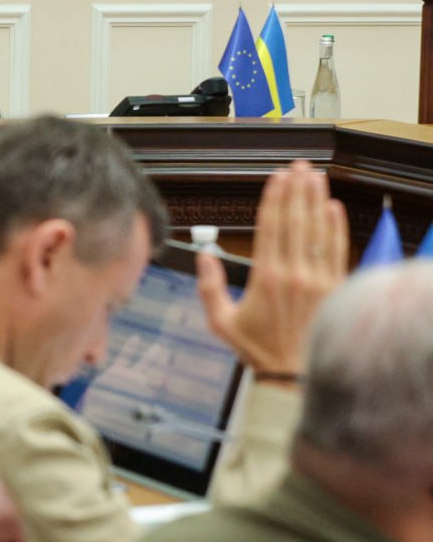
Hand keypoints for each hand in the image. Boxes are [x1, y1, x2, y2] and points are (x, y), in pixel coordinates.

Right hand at [198, 160, 347, 378]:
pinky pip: (337, 250)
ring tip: (315, 178)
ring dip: (317, 201)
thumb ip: (209, 287)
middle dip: (297, 191)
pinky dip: (336, 228)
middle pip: (296, 222)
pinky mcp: (335, 288)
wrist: (294, 374)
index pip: (271, 227)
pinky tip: (334, 209)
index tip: (277, 177)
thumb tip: (204, 256)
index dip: (274, 199)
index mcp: (266, 278)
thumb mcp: (221, 322)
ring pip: (318, 231)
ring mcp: (318, 280)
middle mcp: (294, 274)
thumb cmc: (258, 349)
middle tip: (298, 167)